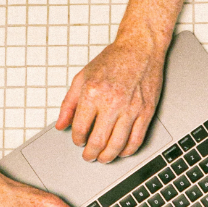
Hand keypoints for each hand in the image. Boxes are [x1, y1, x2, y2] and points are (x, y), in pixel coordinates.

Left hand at [56, 35, 165, 163]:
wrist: (140, 48)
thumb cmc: (113, 60)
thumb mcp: (82, 77)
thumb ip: (69, 103)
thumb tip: (61, 125)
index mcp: (93, 93)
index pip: (80, 128)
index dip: (77, 139)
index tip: (78, 141)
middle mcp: (112, 102)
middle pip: (98, 141)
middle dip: (90, 154)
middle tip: (89, 156)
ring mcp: (131, 108)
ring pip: (117, 144)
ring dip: (108, 156)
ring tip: (103, 158)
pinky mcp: (146, 111)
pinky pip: (137, 139)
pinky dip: (128, 150)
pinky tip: (122, 151)